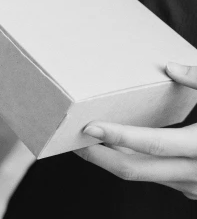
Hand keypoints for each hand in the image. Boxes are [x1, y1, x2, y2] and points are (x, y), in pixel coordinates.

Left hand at [75, 62, 196, 198]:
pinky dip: (135, 163)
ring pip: (143, 176)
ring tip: (86, 141)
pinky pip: (157, 178)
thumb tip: (170, 66)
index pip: (151, 145)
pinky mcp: (195, 189)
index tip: (89, 127)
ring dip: (113, 161)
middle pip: (134, 170)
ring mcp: (196, 186)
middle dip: (97, 157)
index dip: (118, 137)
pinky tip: (118, 148)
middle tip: (71, 139)